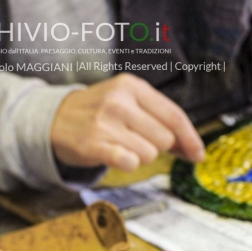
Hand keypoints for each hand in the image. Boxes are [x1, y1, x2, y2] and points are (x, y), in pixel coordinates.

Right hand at [50, 73, 204, 171]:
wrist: (53, 119)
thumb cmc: (100, 113)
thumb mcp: (130, 104)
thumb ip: (162, 122)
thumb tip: (194, 150)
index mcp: (132, 87)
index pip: (174, 116)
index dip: (191, 138)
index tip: (198, 154)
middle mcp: (119, 101)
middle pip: (165, 139)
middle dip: (157, 146)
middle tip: (136, 140)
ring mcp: (105, 122)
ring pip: (149, 153)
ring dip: (140, 156)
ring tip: (120, 145)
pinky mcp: (93, 143)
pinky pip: (129, 162)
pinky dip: (128, 163)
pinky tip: (117, 155)